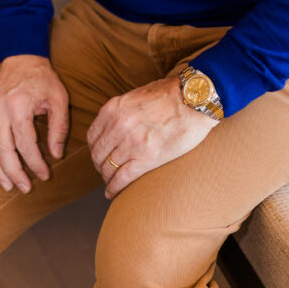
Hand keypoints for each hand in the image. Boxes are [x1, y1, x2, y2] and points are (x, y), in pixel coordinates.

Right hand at [0, 54, 68, 193]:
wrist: (20, 54)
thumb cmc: (41, 77)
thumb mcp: (58, 98)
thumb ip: (59, 127)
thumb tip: (56, 154)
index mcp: (18, 106)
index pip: (25, 144)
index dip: (35, 163)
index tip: (45, 175)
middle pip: (2, 150)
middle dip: (14, 173)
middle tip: (25, 187)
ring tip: (7, 184)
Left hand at [87, 75, 217, 199]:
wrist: (195, 100)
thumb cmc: (171, 94)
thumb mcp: (138, 95)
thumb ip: (123, 110)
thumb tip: (114, 123)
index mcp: (115, 108)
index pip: (92, 136)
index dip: (95, 149)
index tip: (101, 155)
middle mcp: (119, 125)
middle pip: (98, 155)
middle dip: (100, 165)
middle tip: (106, 170)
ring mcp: (132, 143)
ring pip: (108, 169)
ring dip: (107, 178)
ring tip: (111, 182)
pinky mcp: (147, 158)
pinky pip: (121, 179)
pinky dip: (114, 188)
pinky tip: (112, 193)